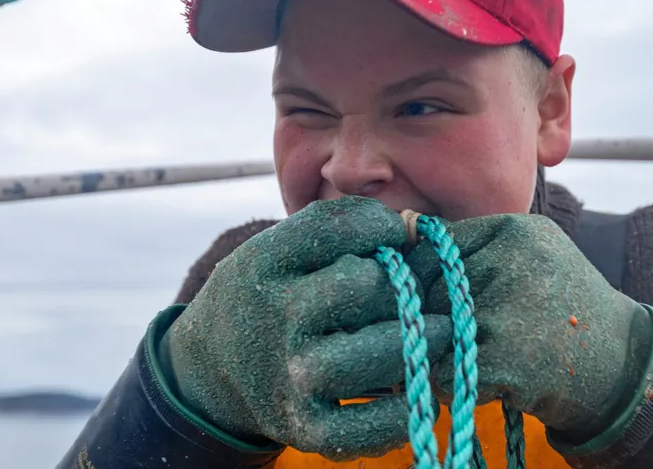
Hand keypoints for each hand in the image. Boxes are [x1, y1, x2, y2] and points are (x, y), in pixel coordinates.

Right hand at [161, 196, 453, 459]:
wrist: (211, 370)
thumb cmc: (268, 298)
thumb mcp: (276, 250)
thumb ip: (334, 229)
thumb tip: (411, 226)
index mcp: (264, 263)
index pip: (335, 227)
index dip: (381, 225)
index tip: (399, 234)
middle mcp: (275, 317)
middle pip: (364, 285)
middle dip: (402, 282)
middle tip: (418, 289)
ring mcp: (291, 375)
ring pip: (375, 352)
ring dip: (418, 341)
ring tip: (441, 333)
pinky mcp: (305, 426)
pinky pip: (366, 425)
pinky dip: (402, 413)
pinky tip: (418, 393)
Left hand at [405, 213, 652, 437]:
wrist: (623, 363)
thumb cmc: (566, 306)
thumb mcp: (535, 253)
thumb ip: (478, 246)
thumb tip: (404, 239)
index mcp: (516, 231)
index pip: (439, 245)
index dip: (428, 273)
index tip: (435, 294)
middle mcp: (511, 265)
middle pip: (430, 289)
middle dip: (435, 316)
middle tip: (464, 333)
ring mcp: (506, 313)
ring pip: (433, 331)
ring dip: (443, 350)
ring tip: (480, 355)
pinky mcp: (503, 361)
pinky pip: (443, 371)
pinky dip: (452, 383)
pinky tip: (486, 379)